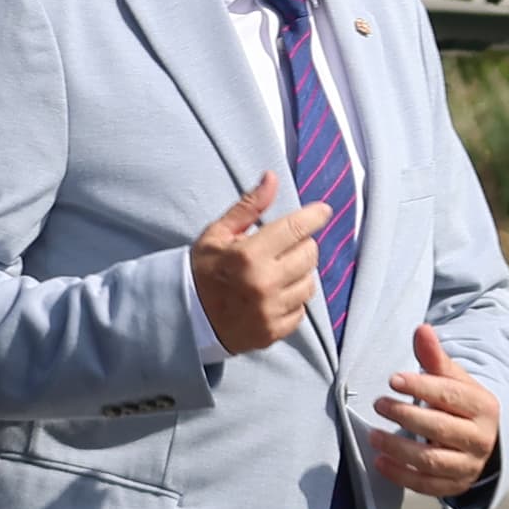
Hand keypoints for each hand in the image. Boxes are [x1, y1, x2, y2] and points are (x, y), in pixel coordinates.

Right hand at [192, 174, 332, 354]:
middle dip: (301, 245)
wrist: (185, 318)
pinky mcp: (274, 331)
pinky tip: (274, 296)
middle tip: (284, 247)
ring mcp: (270, 310)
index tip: (322, 211)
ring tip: (277, 273)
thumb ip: (249, 206)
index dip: (314, 216)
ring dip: (299, 274)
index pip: (296, 229)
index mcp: (248, 255)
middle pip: (310, 254)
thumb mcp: (218, 233)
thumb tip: (272, 177)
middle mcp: (263, 283)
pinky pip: (302, 310)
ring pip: (310, 283)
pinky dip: (293, 300)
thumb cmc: (203, 270)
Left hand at [371, 323, 499, 498]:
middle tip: (379, 404)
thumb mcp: (454, 379)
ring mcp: (468, 465)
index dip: (421, 387)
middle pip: (440, 429)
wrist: (482, 441)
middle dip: (406, 416)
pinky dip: (400, 475)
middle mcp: (480, 438)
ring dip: (398, 448)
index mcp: (484, 407)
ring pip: (431, 460)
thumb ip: (435, 357)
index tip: (393, 380)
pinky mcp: (455, 485)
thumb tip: (421, 329)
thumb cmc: (460, 404)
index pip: (451, 396)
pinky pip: (426, 485)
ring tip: (373, 435)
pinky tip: (380, 461)